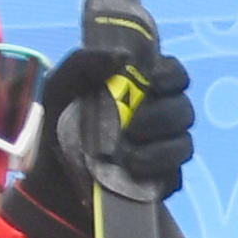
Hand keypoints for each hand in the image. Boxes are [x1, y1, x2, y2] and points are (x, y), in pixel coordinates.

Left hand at [0, 40, 196, 237]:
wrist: (53, 182)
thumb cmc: (58, 128)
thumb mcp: (60, 89)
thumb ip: (83, 63)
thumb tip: (122, 56)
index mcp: (140, 88)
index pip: (174, 74)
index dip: (172, 76)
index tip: (155, 82)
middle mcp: (159, 117)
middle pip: (183, 109)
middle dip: (160, 117)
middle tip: (131, 127)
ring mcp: (165, 151)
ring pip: (183, 144)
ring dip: (159, 149)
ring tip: (128, 156)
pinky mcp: (164, 181)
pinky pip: (175, 175)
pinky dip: (157, 173)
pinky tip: (133, 173)